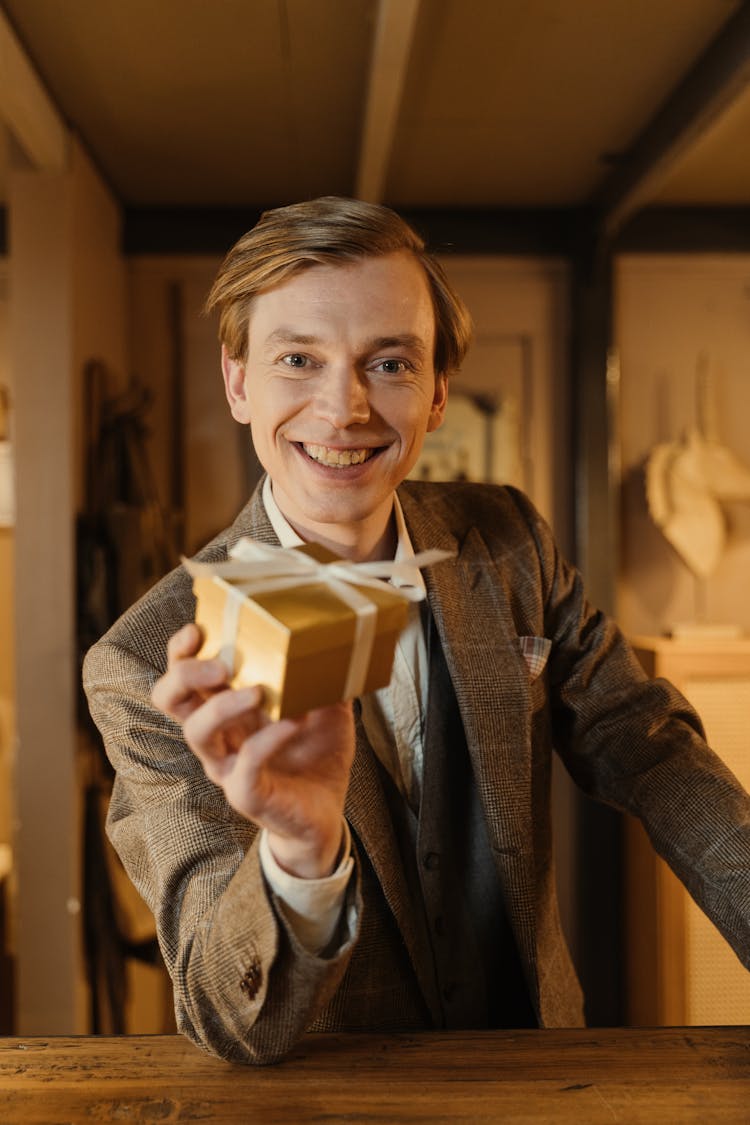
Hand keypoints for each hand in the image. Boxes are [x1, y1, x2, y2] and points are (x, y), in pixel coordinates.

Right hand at [151, 623, 354, 877]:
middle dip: (186, 673)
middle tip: (221, 664)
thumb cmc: (317, 754)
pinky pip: (242, 767)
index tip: (198, 629)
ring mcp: (226, 766)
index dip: (180, 652)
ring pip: (196, 733)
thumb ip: (325, 674)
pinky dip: (266, 741)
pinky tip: (293, 722)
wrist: (326, 812)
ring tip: (258, 692)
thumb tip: (338, 639)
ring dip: (222, 706)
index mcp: (225, 708)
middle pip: (170, 699)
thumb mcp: (327, 706)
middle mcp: (216, 735)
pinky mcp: (245, 794)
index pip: (183, 675)